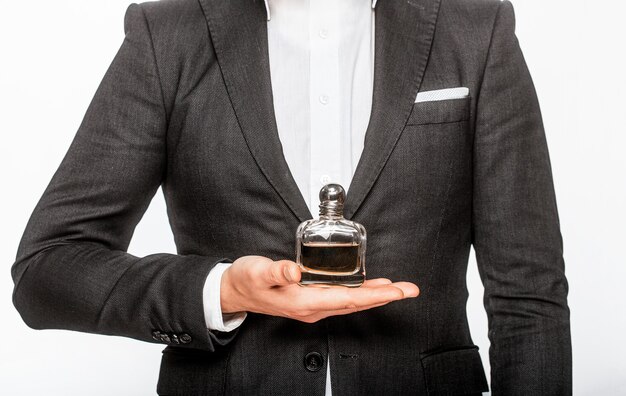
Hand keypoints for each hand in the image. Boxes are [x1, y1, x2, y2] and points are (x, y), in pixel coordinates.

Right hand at [220, 255, 419, 322]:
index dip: (374, 295)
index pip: (348, 299)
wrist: (234, 292)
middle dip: (385, 297)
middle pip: (357, 304)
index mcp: (304, 301)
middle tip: (410, 289)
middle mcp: (313, 308)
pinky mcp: (312, 300)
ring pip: (352, 302)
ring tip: (398, 289)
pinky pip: (344, 299)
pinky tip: (370, 287)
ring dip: (376, 296)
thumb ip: (276, 271)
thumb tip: (295, 271)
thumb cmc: (246, 280)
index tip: (397, 291)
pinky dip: (361, 293)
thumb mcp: (257, 271)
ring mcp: (313, 306)